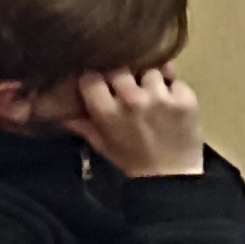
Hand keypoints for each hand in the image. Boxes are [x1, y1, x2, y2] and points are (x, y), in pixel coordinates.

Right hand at [58, 66, 205, 182]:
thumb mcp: (101, 144)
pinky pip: (175, 78)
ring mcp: (160, 97)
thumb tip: (60, 111)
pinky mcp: (185, 97)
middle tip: (127, 84)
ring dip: (149, 79)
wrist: (169, 176)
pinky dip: (172, 86)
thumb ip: (82, 124)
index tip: (99, 81)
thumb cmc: (131, 161)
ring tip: (151, 93)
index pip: (91, 77)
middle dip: (122, 75)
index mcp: (106, 111)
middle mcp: (132, 99)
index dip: (94, 78)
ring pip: (149, 69)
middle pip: (120, 67)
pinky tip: (170, 99)